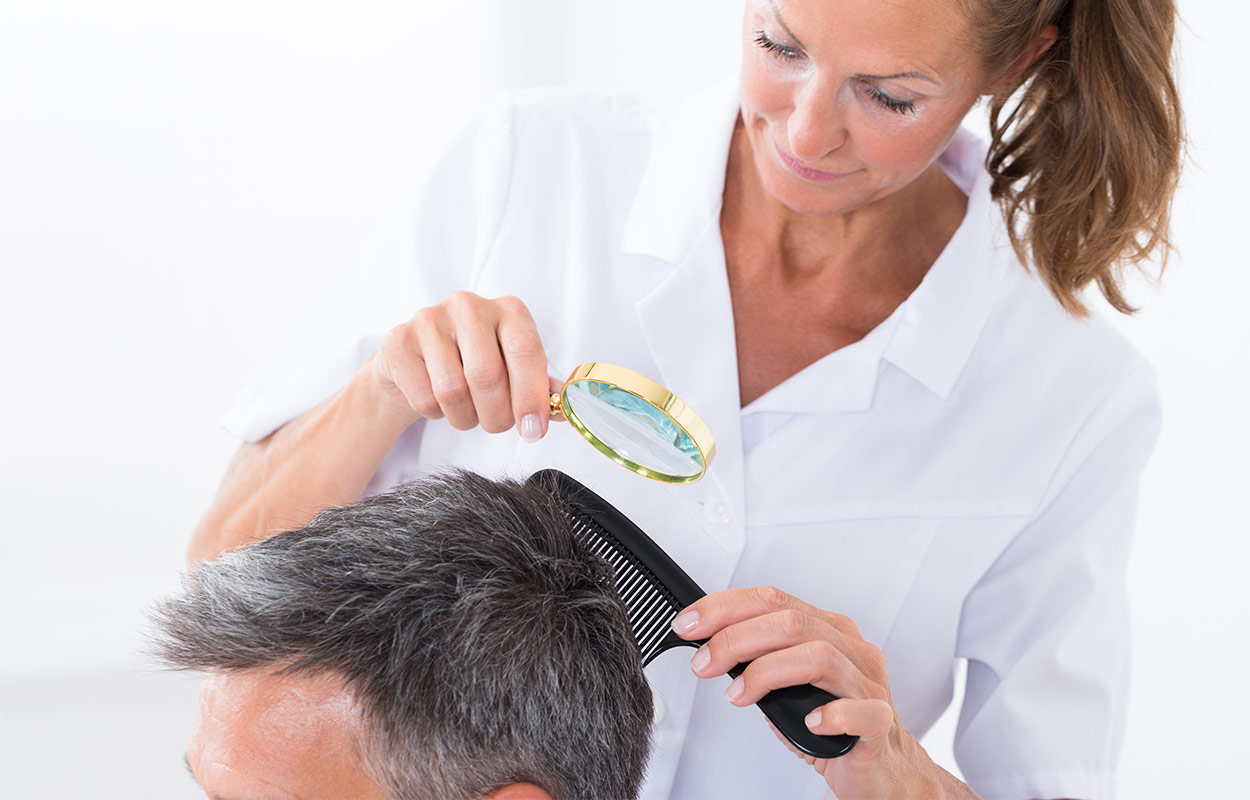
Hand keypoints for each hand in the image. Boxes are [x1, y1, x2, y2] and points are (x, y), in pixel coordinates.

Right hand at [370, 292, 557, 440]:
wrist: (417, 362)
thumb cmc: (474, 364)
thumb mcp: (514, 371)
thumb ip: (540, 389)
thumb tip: (564, 409)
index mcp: (509, 311)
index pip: (525, 352)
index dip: (530, 397)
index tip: (532, 430)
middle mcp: (470, 306)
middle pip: (486, 375)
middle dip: (496, 415)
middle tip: (497, 424)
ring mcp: (430, 319)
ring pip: (452, 390)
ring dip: (465, 417)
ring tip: (468, 411)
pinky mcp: (399, 340)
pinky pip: (423, 398)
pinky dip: (435, 413)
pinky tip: (438, 399)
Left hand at [673, 586, 965, 798]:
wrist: (879, 769)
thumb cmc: (830, 724)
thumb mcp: (787, 683)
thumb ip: (758, 660)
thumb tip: (709, 648)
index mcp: (827, 629)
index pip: (772, 600)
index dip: (725, 607)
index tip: (690, 624)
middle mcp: (850, 648)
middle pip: (791, 622)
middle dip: (736, 638)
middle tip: (704, 663)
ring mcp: (868, 683)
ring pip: (819, 656)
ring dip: (767, 672)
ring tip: (737, 695)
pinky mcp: (880, 722)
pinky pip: (861, 711)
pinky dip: (832, 713)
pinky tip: (810, 722)